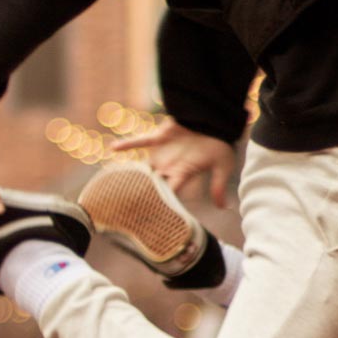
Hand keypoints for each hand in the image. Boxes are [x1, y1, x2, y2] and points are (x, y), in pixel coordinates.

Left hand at [110, 117, 233, 207]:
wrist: (215, 120)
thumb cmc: (220, 143)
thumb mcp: (223, 166)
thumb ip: (218, 186)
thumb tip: (224, 207)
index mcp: (183, 174)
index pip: (169, 194)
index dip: (160, 205)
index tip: (151, 217)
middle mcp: (170, 166)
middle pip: (151, 184)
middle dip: (142, 195)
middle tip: (127, 208)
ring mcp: (163, 152)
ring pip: (143, 167)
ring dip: (131, 174)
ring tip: (115, 186)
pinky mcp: (159, 137)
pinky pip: (141, 141)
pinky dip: (128, 144)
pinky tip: (113, 148)